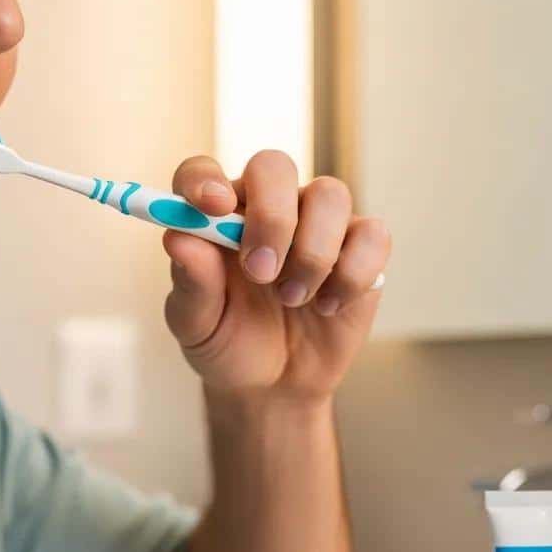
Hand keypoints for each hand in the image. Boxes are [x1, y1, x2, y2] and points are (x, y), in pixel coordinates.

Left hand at [162, 150, 390, 406]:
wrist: (274, 385)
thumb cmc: (229, 344)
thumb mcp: (197, 326)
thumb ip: (191, 283)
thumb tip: (179, 238)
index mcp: (216, 217)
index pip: (202, 174)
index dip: (204, 180)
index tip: (212, 206)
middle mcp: (267, 208)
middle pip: (275, 167)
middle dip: (272, 217)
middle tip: (260, 273)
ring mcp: (317, 224)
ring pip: (331, 195)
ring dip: (312, 254)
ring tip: (293, 299)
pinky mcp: (360, 249)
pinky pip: (372, 236)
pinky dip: (352, 274)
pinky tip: (329, 306)